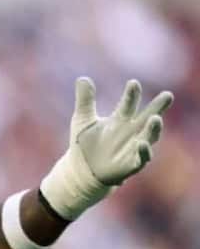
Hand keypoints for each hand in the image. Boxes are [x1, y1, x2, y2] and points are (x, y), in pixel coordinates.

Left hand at [40, 77, 172, 219]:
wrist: (80, 170)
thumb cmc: (84, 143)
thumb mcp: (82, 119)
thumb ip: (85, 100)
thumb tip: (82, 78)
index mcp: (120, 119)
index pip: (128, 104)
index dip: (131, 94)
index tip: (133, 83)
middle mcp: (131, 132)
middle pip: (148, 117)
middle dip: (158, 107)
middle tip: (167, 95)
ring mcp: (133, 148)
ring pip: (149, 137)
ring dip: (153, 129)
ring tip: (155, 118)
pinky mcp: (131, 165)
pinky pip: (141, 158)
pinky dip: (143, 151)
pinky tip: (142, 143)